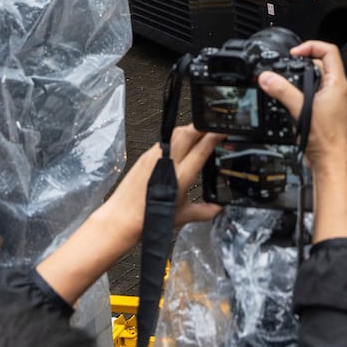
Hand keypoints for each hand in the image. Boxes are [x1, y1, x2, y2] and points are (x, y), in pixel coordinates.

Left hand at [36, 125, 220, 305]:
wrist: (122, 219)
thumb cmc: (148, 219)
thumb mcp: (182, 216)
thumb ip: (204, 211)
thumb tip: (217, 209)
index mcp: (180, 176)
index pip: (202, 147)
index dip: (215, 136)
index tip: (225, 132)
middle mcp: (167, 162)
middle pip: (189, 132)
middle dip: (204, 126)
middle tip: (215, 128)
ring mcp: (155, 156)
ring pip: (177, 132)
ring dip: (191, 129)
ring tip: (200, 133)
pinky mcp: (146, 156)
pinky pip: (165, 140)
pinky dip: (176, 138)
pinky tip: (180, 146)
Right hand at [258, 40, 346, 242]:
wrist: (330, 162)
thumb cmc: (326, 140)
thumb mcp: (301, 110)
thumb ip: (282, 91)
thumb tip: (267, 78)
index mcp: (336, 83)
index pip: (328, 50)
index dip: (310, 46)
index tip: (294, 54)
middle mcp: (335, 89)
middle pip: (319, 63)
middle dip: (300, 62)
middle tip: (285, 66)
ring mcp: (329, 100)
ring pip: (312, 79)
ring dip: (298, 78)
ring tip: (284, 82)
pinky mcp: (322, 110)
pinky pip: (309, 93)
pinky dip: (297, 91)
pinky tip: (287, 99)